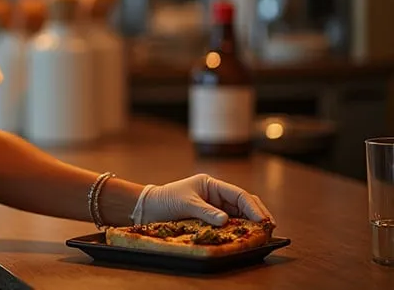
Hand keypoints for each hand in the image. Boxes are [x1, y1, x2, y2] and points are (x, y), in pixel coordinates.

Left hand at [131, 173, 274, 226]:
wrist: (151, 208)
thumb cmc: (167, 200)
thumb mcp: (186, 203)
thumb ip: (205, 211)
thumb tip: (226, 220)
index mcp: (211, 184)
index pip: (238, 194)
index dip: (252, 207)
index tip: (262, 220)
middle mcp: (216, 194)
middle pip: (243, 202)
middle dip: (257, 213)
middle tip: (270, 228)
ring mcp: (215, 205)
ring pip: (239, 213)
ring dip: (251, 222)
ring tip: (263, 233)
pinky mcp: (212, 216)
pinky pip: (231, 221)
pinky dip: (240, 228)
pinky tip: (248, 235)